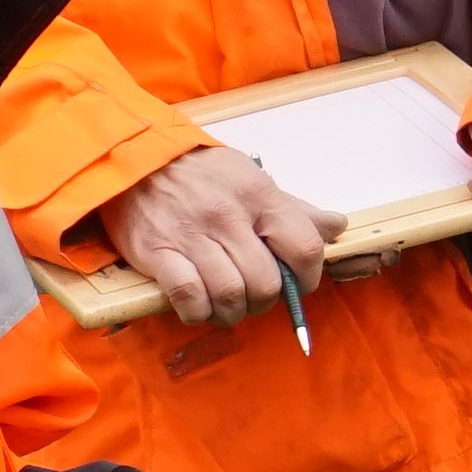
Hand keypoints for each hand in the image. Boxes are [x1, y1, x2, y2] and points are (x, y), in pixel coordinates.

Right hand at [98, 144, 326, 326]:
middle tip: (256, 296)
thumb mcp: (251, 178)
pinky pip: (189, 297)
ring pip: (230, 295)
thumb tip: (337, 225)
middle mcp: (227, 216)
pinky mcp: (158, 252)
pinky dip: (199, 312)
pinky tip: (200, 306)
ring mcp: (191, 236)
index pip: (303, 246)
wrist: (134, 160)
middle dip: (266, 300)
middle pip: (266, 282)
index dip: (309, 276)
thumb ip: (293, 209)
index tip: (300, 283)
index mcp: (257, 195)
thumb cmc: (199, 172)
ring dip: (233, 311)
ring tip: (228, 304)